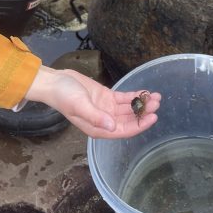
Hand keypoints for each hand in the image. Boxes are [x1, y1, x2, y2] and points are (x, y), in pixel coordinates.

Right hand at [24, 66, 160, 138]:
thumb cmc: (64, 96)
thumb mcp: (79, 106)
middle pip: (129, 120)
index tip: (152, 117)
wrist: (55, 82)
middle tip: (157, 103)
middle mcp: (105, 121)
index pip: (124, 130)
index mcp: (98, 128)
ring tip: (156, 96)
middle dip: (144, 112)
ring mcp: (107, 109)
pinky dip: (135, 96)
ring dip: (142, 104)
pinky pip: (124, 99)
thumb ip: (96, 117)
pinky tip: (145, 92)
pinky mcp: (107, 97)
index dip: (139, 125)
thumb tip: (112, 126)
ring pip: (129, 109)